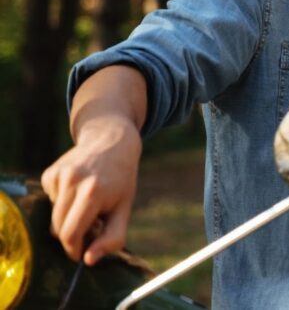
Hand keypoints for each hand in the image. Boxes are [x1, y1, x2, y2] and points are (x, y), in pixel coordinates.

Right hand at [41, 116, 141, 264]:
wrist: (112, 142)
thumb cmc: (120, 180)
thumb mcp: (125, 208)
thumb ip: (113, 238)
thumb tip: (89, 260)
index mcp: (93, 192)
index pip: (70, 235)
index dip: (73, 250)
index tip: (81, 254)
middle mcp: (73, 181)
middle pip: (58, 228)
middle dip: (72, 235)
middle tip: (90, 225)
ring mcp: (60, 175)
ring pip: (52, 216)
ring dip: (68, 217)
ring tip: (87, 203)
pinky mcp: (50, 173)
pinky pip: (50, 200)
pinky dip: (62, 201)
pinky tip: (77, 188)